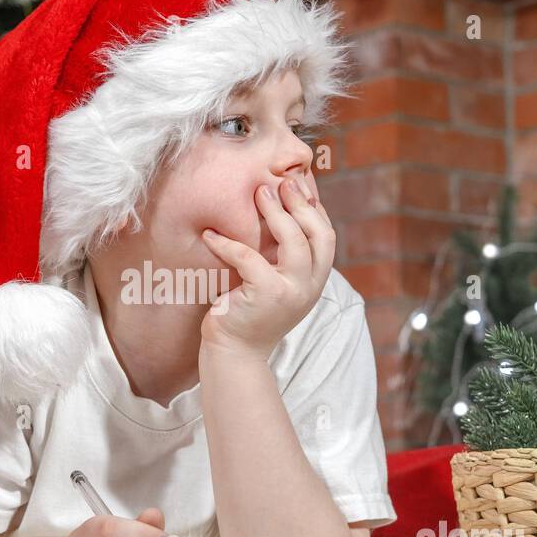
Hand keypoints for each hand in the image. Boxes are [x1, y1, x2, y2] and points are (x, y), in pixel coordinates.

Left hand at [199, 172, 334, 360]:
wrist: (235, 354)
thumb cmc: (248, 314)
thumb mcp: (276, 284)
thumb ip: (284, 259)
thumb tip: (278, 215)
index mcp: (315, 281)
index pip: (326, 237)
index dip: (314, 209)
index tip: (298, 186)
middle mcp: (310, 286)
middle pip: (318, 234)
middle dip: (300, 203)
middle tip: (281, 182)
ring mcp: (292, 292)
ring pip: (293, 241)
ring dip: (276, 213)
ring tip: (258, 193)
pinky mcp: (267, 295)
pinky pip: (248, 258)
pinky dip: (227, 243)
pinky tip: (210, 235)